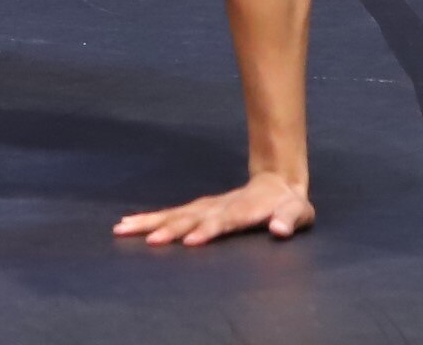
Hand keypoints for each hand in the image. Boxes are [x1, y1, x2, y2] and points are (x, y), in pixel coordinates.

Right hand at [114, 173, 315, 246]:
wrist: (277, 181)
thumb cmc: (289, 204)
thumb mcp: (299, 212)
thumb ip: (290, 219)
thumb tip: (280, 230)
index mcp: (242, 210)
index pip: (223, 221)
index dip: (208, 231)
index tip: (189, 242)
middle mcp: (219, 207)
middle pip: (191, 218)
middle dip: (170, 229)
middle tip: (149, 241)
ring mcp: (206, 207)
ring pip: (175, 215)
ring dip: (151, 223)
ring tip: (123, 229)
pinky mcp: (198, 209)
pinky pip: (171, 215)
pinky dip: (150, 219)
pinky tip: (127, 224)